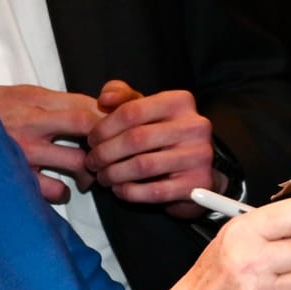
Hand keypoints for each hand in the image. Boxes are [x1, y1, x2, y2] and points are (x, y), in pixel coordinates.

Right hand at [0, 84, 102, 203]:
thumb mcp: (21, 94)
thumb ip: (55, 101)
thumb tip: (94, 106)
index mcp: (36, 100)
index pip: (87, 105)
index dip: (109, 119)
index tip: (115, 131)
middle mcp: (33, 123)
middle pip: (89, 127)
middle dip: (105, 143)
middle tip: (108, 154)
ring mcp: (25, 151)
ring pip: (78, 162)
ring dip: (88, 172)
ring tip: (87, 176)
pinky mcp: (16, 175)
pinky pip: (55, 190)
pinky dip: (62, 192)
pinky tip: (59, 189)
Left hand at [86, 80, 215, 217]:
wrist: (197, 171)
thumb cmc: (165, 137)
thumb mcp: (147, 111)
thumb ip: (123, 97)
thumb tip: (105, 99)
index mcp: (180, 102)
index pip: (132, 111)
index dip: (104, 127)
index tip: (91, 139)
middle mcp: (194, 126)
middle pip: (135, 139)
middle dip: (105, 152)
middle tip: (93, 162)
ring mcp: (199, 156)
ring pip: (143, 166)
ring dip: (114, 174)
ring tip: (103, 176)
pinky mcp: (197, 184)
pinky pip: (154, 191)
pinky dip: (130, 192)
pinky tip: (120, 189)